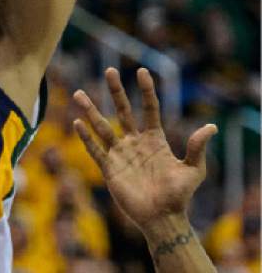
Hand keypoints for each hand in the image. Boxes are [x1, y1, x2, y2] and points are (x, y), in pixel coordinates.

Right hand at [73, 67, 216, 230]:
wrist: (163, 219)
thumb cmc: (179, 196)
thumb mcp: (193, 171)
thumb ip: (197, 148)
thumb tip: (211, 127)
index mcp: (154, 139)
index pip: (149, 109)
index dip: (146, 91)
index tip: (142, 72)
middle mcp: (135, 142)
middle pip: (123, 111)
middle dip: (116, 91)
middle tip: (110, 70)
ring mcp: (121, 154)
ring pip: (103, 127)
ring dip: (91, 110)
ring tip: (79, 94)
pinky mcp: (110, 169)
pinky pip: (96, 150)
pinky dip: (86, 137)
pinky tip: (77, 123)